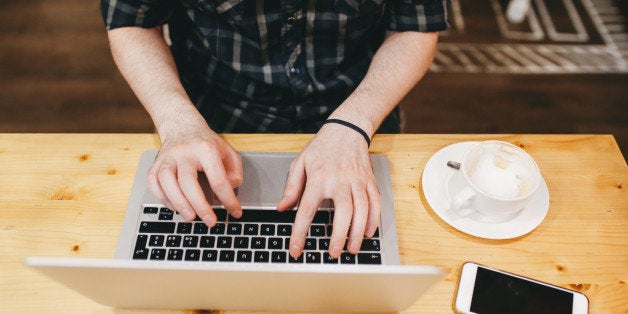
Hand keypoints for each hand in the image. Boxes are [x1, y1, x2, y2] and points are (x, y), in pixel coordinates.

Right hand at [147, 122, 242, 226]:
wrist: (183, 127)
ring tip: (191, 217)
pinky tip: (176, 207)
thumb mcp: (228, 152)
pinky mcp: (155, 164)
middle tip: (210, 221)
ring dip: (179, 203)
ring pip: (166, 182)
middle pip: (188, 181)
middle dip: (200, 205)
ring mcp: (167, 158)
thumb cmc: (207, 144)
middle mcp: (184, 152)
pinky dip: (163, 199)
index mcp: (206, 148)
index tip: (235, 212)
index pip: (218, 178)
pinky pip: (153, 183)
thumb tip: (229, 191)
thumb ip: (234, 171)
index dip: (228, 199)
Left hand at [277, 124, 380, 258]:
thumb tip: (283, 208)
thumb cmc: (322, 147)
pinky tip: (368, 233)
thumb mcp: (300, 163)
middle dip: (338, 236)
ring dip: (358, 233)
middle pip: (343, 213)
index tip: (296, 249)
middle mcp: (340, 181)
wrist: (347, 129)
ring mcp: (358, 181)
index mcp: (319, 178)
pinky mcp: (370, 181)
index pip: (307, 210)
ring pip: (363, 211)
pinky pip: (375, 203)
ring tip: (352, 249)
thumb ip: (291, 187)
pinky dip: (374, 220)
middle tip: (332, 252)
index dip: (300, 232)